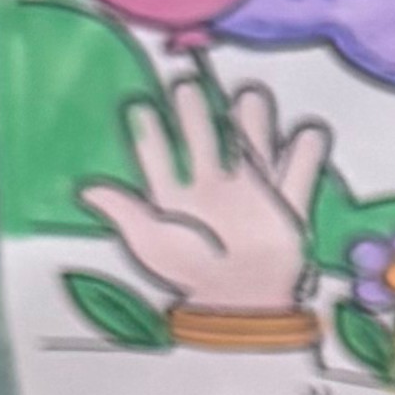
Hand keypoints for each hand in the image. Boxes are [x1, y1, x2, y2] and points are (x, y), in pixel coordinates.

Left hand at [84, 64, 328, 326]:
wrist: (242, 306)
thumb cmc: (194, 275)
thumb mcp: (152, 243)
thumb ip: (123, 212)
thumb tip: (87, 190)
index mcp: (179, 200)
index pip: (159, 159)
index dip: (149, 134)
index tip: (141, 109)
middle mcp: (214, 190)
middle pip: (205, 140)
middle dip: (195, 114)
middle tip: (186, 89)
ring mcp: (252, 195)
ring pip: (253, 147)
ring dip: (252, 123)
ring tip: (249, 98)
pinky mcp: (287, 207)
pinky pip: (300, 175)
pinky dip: (307, 153)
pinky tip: (306, 135)